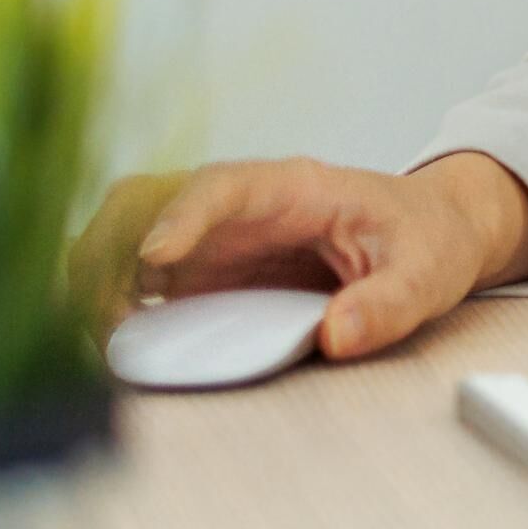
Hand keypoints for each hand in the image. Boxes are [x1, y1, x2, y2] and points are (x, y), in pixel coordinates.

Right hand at [131, 152, 527, 361]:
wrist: (429, 234)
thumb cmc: (427, 239)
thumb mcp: (428, 271)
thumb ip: (390, 302)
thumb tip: (340, 335)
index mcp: (293, 188)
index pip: (220, 185)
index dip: (181, 216)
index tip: (156, 258)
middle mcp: (236, 209)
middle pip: (144, 202)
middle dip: (110, 248)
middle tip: (109, 315)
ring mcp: (211, 241)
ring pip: (123, 237)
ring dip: (97, 279)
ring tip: (104, 337)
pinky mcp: (201, 277)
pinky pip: (135, 280)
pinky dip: (110, 304)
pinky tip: (114, 343)